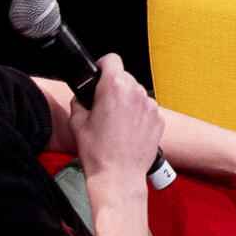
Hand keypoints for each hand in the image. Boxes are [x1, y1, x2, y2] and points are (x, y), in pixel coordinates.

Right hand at [74, 53, 167, 190]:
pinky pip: (146, 108)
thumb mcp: (77, 122)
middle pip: (124, 77)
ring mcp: (150, 105)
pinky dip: (138, 114)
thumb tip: (83, 96)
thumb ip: (80, 102)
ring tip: (115, 122)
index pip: (112, 59)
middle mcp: (135, 92)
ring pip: (136, 93)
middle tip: (102, 106)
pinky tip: (127, 130)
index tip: (99, 74)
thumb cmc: (97, 152)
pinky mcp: (159, 119)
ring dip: (126, 101)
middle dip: (113, 87)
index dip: (103, 65)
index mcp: (113, 88)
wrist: (118, 175)